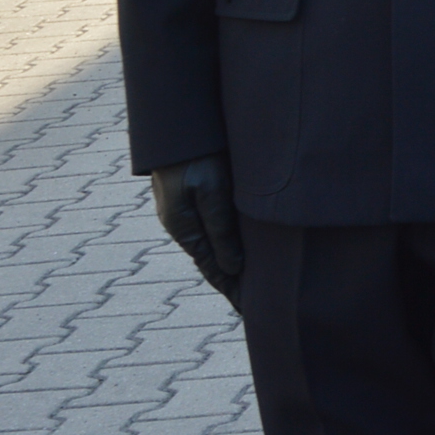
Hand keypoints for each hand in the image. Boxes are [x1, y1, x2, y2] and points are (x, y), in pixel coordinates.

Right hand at [148, 155, 244, 303]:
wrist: (178, 124)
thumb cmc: (196, 155)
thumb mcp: (210, 191)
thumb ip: (220, 228)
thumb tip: (233, 267)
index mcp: (184, 228)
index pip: (212, 269)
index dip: (232, 290)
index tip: (249, 310)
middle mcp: (184, 224)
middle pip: (213, 261)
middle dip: (233, 282)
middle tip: (256, 304)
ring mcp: (187, 211)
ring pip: (214, 245)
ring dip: (231, 262)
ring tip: (253, 282)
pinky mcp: (194, 197)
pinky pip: (213, 228)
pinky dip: (227, 243)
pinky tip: (240, 248)